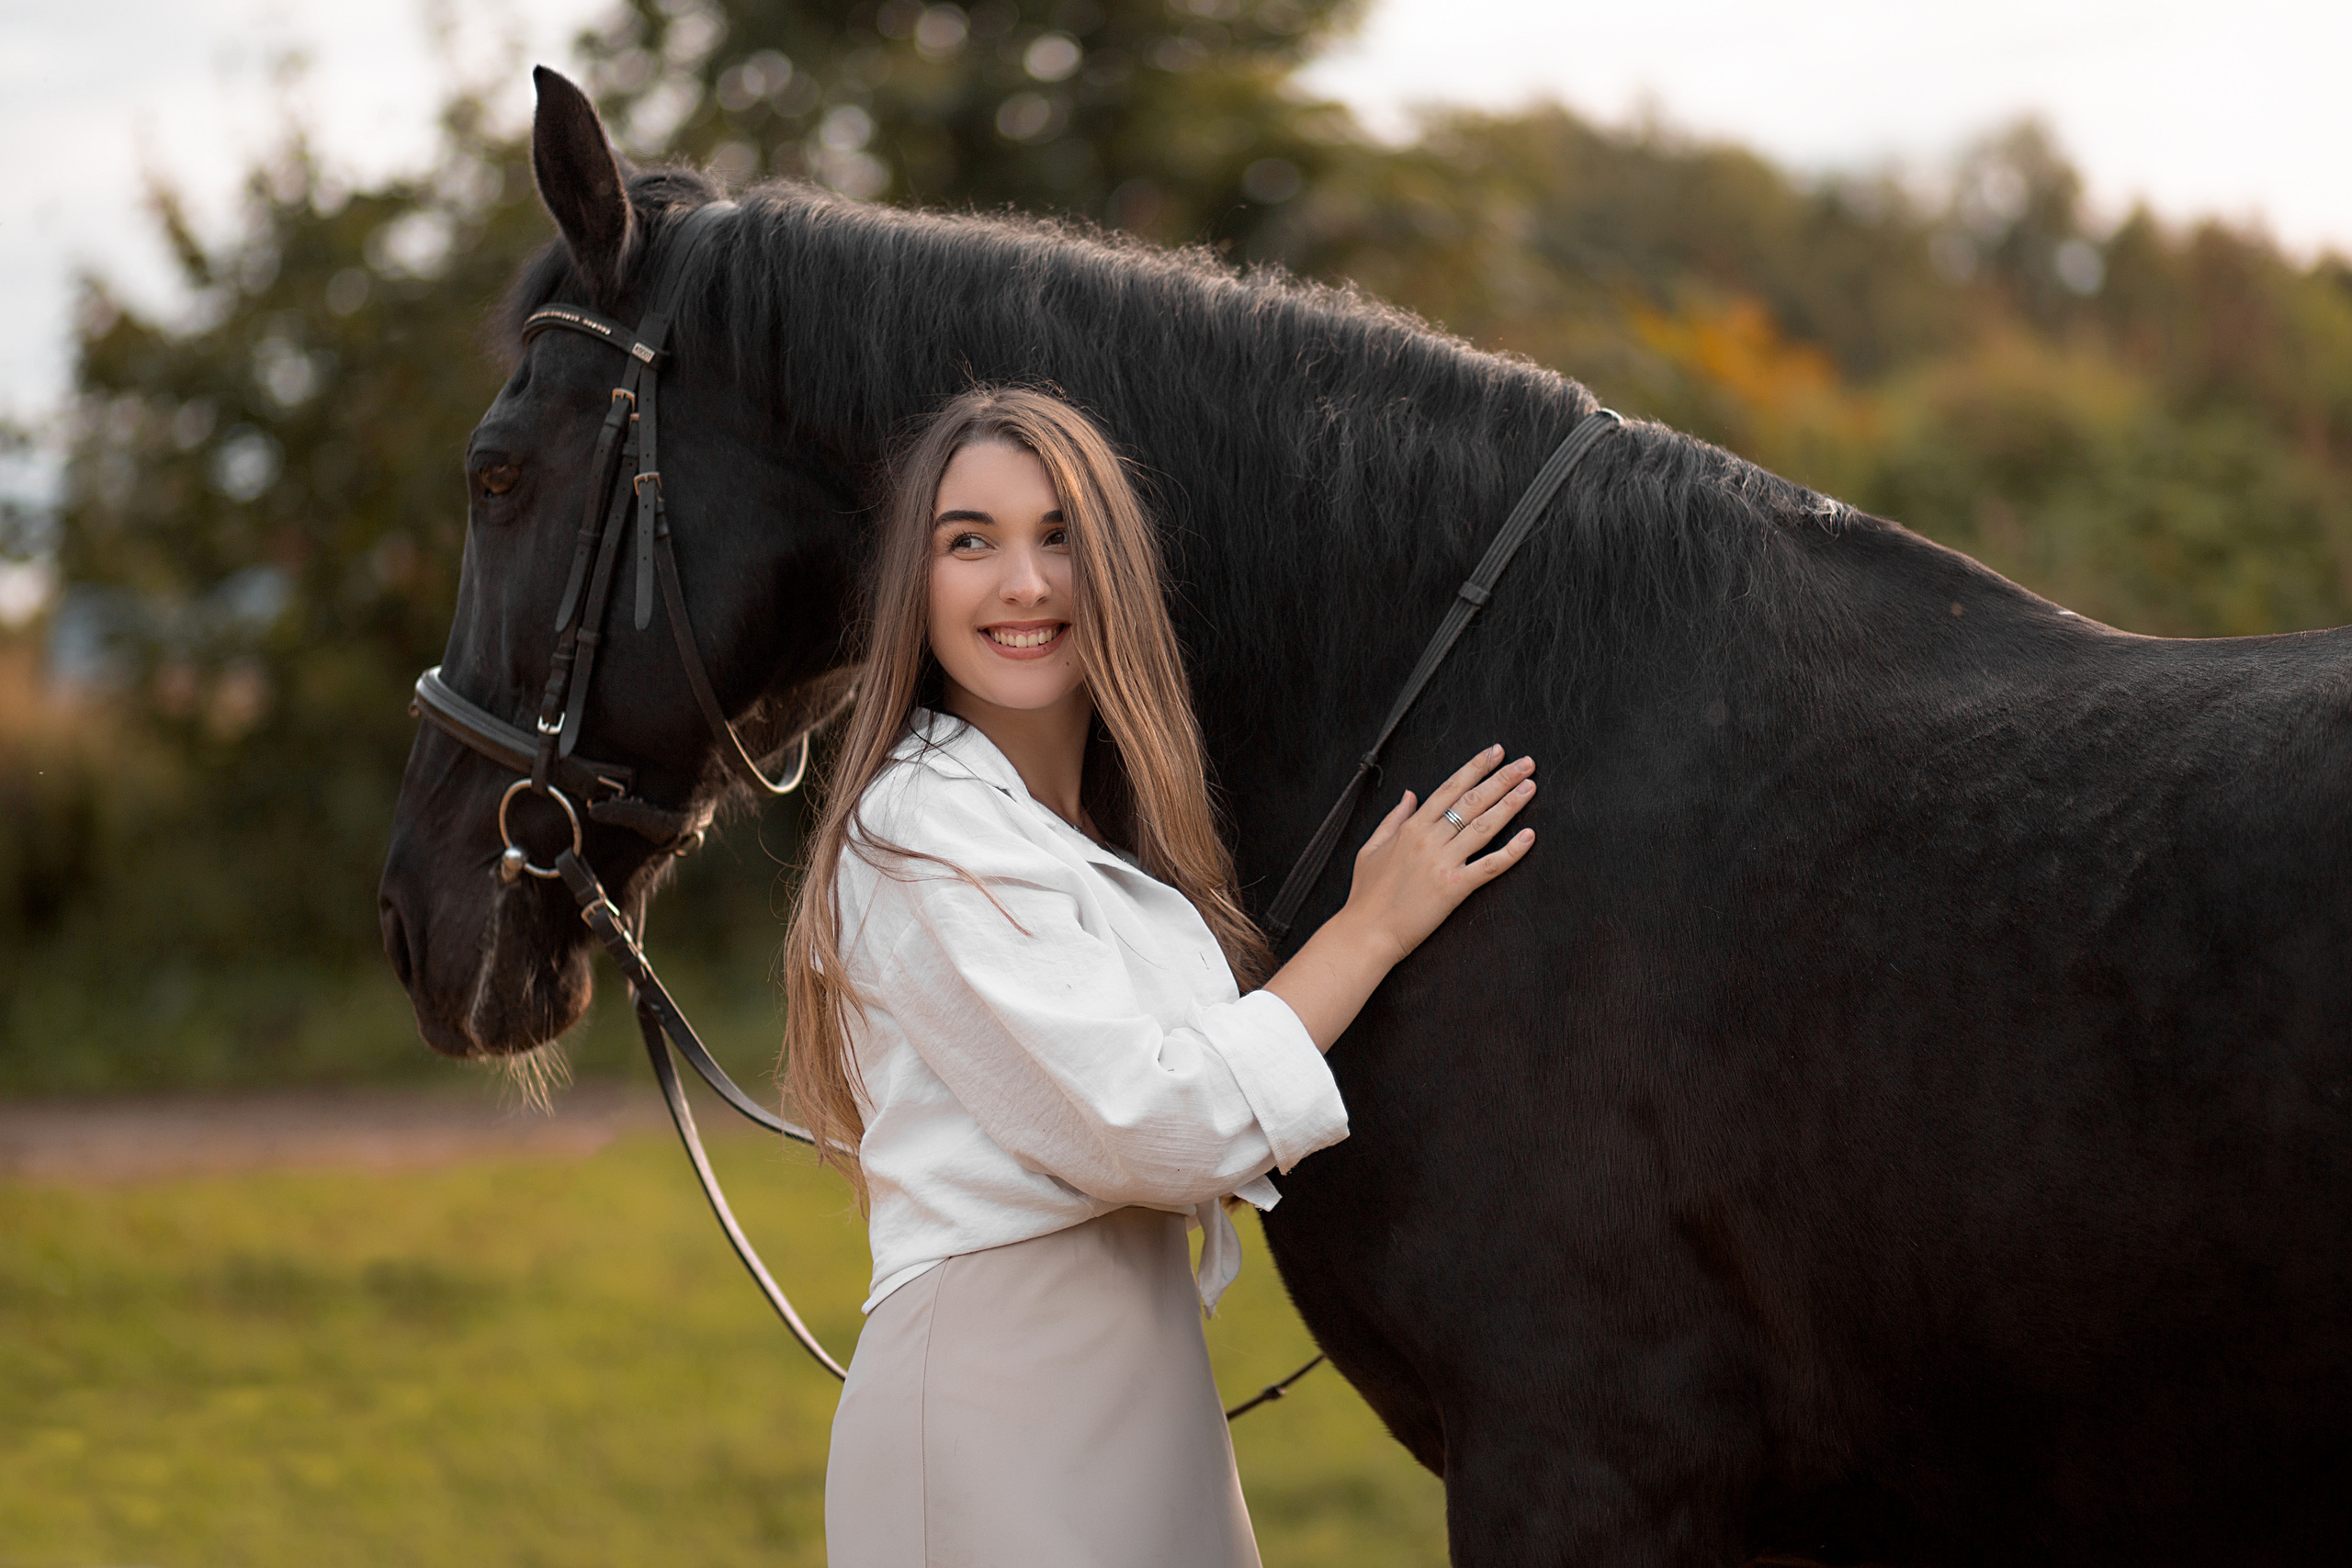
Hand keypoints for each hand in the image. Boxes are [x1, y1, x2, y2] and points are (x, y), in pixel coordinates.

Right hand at [1263, 746, 1535, 1053]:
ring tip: (1530, 786)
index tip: (1495, 753)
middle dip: (1501, 778)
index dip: (1475, 768)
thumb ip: (1392, 819)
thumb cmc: (1366, 894)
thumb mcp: (1371, 848)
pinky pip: (1488, 866)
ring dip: (1511, 804)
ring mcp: (1442, 862)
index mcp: (1411, 827)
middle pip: (1472, 800)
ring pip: (1484, 826)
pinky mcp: (1453, 887)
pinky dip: (1511, 851)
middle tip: (1526, 763)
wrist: (1366, 932)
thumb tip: (1410, 794)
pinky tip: (1529, 837)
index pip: (1449, 788)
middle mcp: (1429, 839)